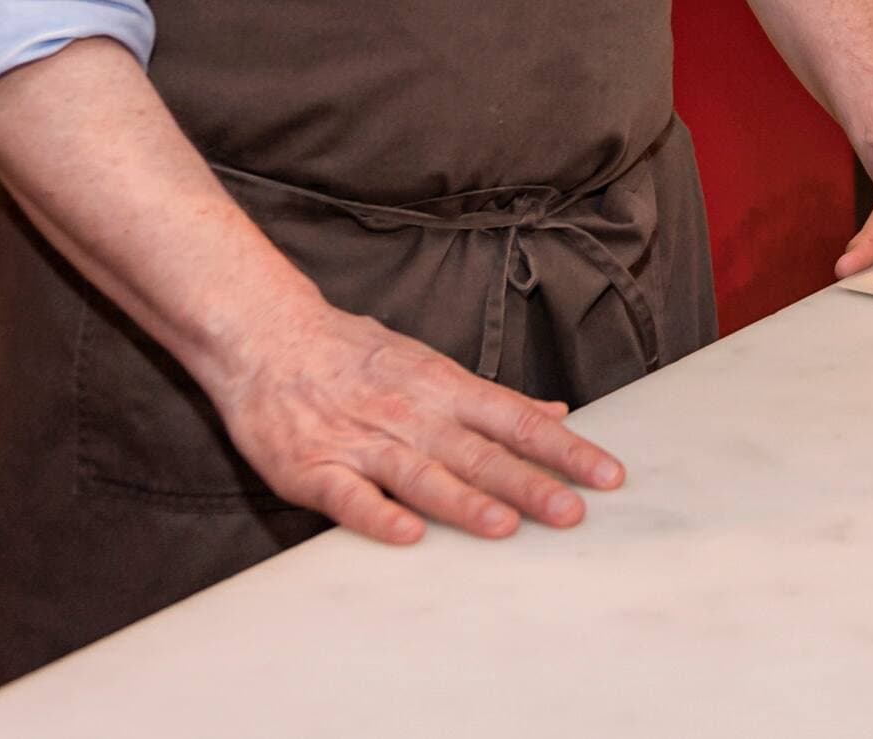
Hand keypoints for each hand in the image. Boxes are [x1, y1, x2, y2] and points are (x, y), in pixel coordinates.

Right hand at [207, 294, 625, 545]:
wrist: (265, 335)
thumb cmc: (353, 354)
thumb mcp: (428, 365)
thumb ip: (489, 399)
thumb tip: (553, 415)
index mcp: (443, 388)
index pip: (515, 420)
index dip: (563, 449)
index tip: (607, 475)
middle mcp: (411, 414)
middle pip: (478, 452)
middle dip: (529, 483)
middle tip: (574, 512)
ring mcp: (362, 441)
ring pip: (420, 474)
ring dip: (462, 501)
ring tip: (504, 525)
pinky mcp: (313, 466)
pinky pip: (349, 496)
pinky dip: (377, 516)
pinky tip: (405, 536)